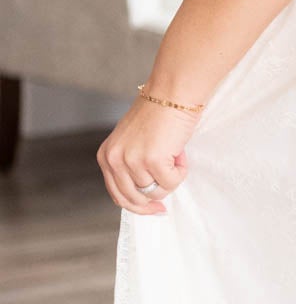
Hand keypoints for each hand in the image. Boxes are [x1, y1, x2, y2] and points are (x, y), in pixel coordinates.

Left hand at [97, 96, 197, 214]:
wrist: (172, 94)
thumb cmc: (158, 114)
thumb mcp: (132, 143)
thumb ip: (131, 167)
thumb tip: (146, 194)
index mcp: (107, 156)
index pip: (118, 195)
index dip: (138, 206)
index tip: (155, 209)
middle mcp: (114, 160)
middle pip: (135, 199)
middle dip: (155, 199)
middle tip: (170, 184)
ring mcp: (132, 162)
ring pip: (156, 191)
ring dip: (171, 176)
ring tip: (174, 153)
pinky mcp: (152, 161)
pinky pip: (171, 182)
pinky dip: (181, 171)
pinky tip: (180, 152)